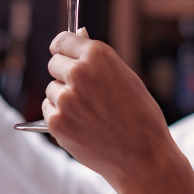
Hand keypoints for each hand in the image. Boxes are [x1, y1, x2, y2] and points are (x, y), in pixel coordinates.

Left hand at [43, 30, 186, 192]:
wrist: (144, 157)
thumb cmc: (141, 117)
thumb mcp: (126, 78)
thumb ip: (98, 61)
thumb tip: (78, 36)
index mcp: (98, 55)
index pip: (63, 40)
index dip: (65, 50)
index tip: (65, 56)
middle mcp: (79, 72)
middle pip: (53, 63)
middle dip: (64, 74)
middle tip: (85, 92)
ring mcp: (66, 98)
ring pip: (51, 89)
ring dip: (63, 98)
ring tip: (91, 114)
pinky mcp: (56, 122)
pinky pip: (49, 111)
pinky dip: (60, 117)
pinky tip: (83, 126)